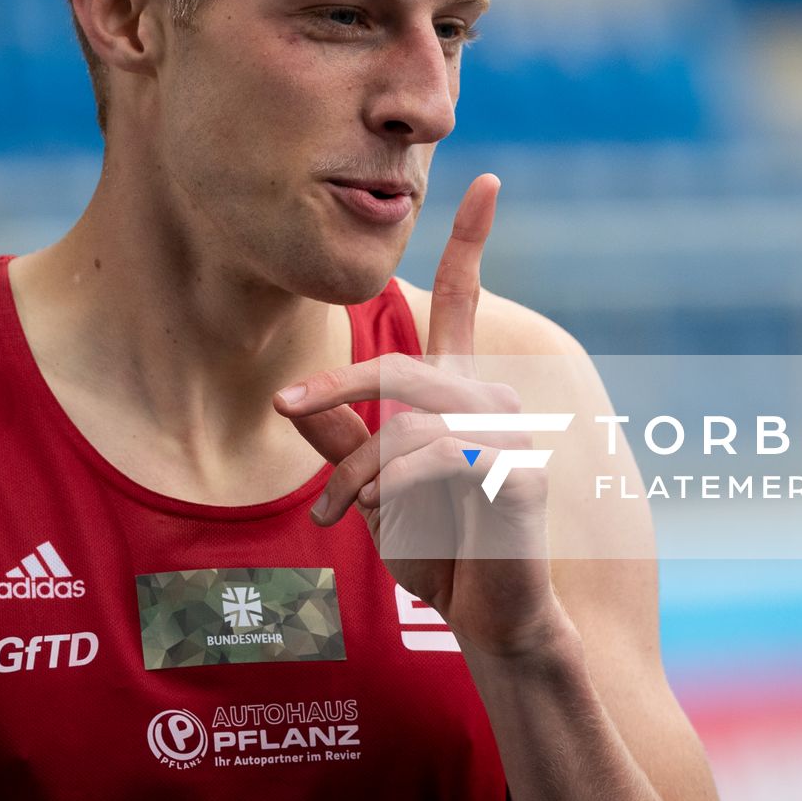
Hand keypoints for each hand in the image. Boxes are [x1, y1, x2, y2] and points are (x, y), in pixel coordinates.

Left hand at [276, 173, 564, 657]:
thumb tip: (296, 398)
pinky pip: (432, 458)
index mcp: (459, 392)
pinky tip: (389, 521)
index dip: (473, 242)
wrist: (490, 621)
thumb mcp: (375, 492)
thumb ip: (343, 442)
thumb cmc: (440, 553)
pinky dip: (394, 490)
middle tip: (281, 406)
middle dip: (332, 385)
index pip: (464, 304)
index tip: (490, 180)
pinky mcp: (519, 472)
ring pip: (406, 420)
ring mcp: (512, 432)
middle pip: (399, 366)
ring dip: (360, 471)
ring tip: (341, 516)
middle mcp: (491, 399)